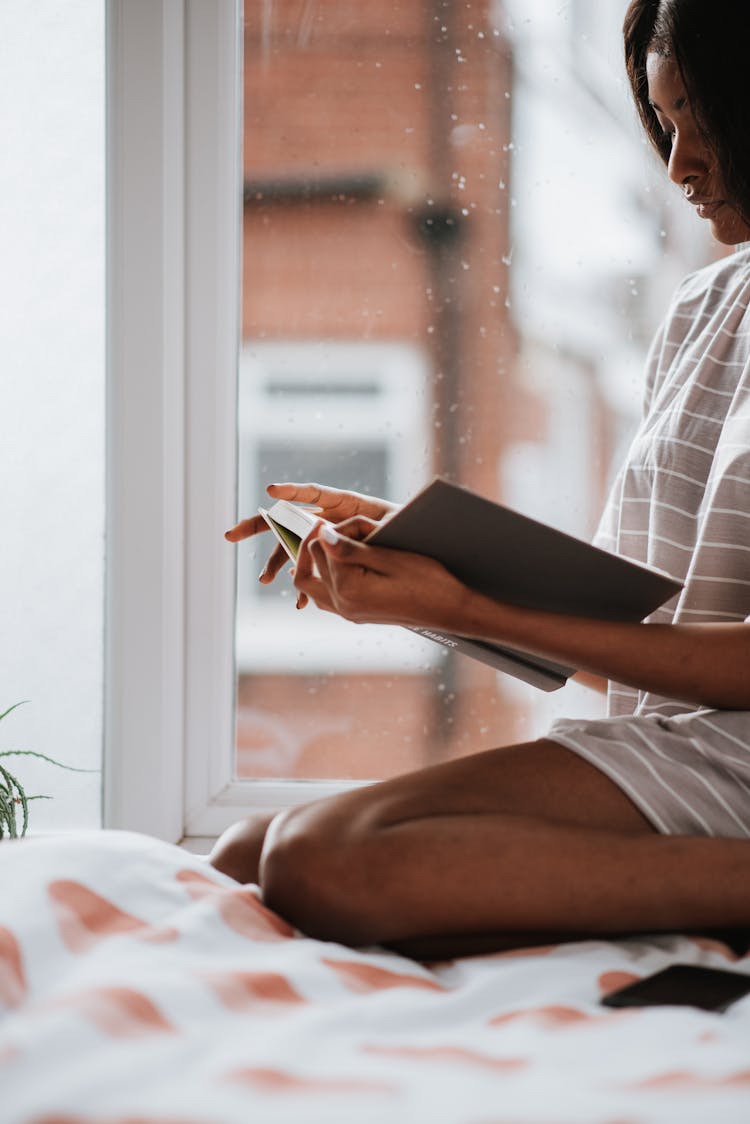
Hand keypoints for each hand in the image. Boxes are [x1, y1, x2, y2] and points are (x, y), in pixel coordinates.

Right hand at [225, 482, 398, 588]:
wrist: (423, 549)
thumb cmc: (411, 531)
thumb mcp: (393, 528)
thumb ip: (368, 529)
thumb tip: (339, 535)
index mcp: (345, 503)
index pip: (313, 492)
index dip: (293, 490)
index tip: (272, 490)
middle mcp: (330, 518)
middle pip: (288, 518)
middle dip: (258, 526)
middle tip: (231, 535)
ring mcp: (328, 538)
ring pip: (294, 548)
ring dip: (279, 563)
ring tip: (266, 579)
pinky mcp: (332, 557)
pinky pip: (311, 569)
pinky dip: (305, 584)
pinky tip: (301, 602)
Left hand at [293, 521, 468, 629]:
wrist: (449, 609)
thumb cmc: (426, 579)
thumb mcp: (389, 557)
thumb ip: (350, 548)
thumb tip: (321, 534)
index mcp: (348, 588)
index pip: (321, 548)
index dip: (333, 528)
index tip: (352, 519)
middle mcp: (342, 605)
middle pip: (311, 565)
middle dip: (321, 542)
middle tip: (339, 527)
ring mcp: (347, 613)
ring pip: (310, 585)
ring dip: (315, 562)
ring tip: (328, 543)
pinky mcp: (355, 615)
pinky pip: (325, 598)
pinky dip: (323, 579)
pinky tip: (334, 566)